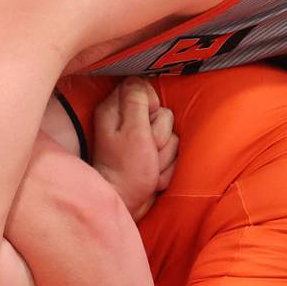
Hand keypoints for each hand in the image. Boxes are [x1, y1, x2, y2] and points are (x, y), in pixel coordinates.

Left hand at [92, 77, 178, 220]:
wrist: (126, 204)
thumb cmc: (126, 170)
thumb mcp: (133, 131)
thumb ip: (137, 102)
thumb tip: (139, 81)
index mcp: (115, 111)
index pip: (142, 87)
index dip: (152, 104)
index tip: (147, 119)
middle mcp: (127, 123)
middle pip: (162, 114)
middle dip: (160, 135)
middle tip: (147, 151)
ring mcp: (140, 141)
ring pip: (170, 136)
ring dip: (164, 155)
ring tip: (149, 167)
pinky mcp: (151, 157)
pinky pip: (171, 154)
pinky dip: (165, 168)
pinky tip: (152, 176)